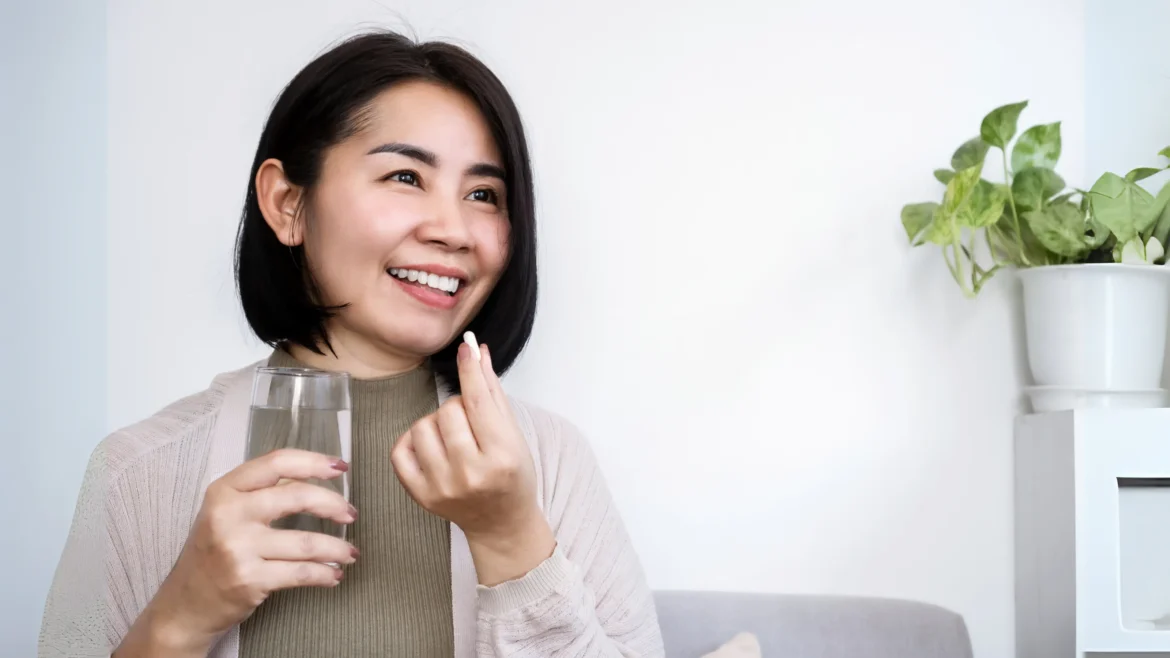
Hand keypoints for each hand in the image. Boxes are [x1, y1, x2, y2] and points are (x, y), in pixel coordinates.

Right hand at [115, 449, 357, 656]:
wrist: (184, 605)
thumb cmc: (212, 553)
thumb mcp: (225, 512)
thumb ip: (262, 492)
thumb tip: (313, 477)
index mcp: (224, 490)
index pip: (276, 463)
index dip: (314, 462)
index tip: (341, 467)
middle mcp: (229, 514)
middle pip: (297, 496)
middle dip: (333, 505)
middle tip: (351, 514)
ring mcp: (238, 548)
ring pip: (306, 541)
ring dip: (337, 547)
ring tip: (350, 552)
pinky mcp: (250, 579)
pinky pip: (302, 572)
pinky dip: (325, 574)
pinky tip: (334, 574)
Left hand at [391, 342, 554, 585]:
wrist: (502, 522)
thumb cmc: (512, 474)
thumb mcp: (513, 434)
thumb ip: (492, 392)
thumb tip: (476, 351)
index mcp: (501, 455)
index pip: (479, 402)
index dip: (470, 370)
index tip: (465, 348)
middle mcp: (471, 473)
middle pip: (448, 410)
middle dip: (459, 407)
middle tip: (471, 423)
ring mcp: (442, 487)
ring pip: (422, 426)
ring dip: (436, 424)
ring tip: (453, 438)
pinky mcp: (421, 495)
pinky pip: (400, 450)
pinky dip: (413, 441)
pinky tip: (431, 447)